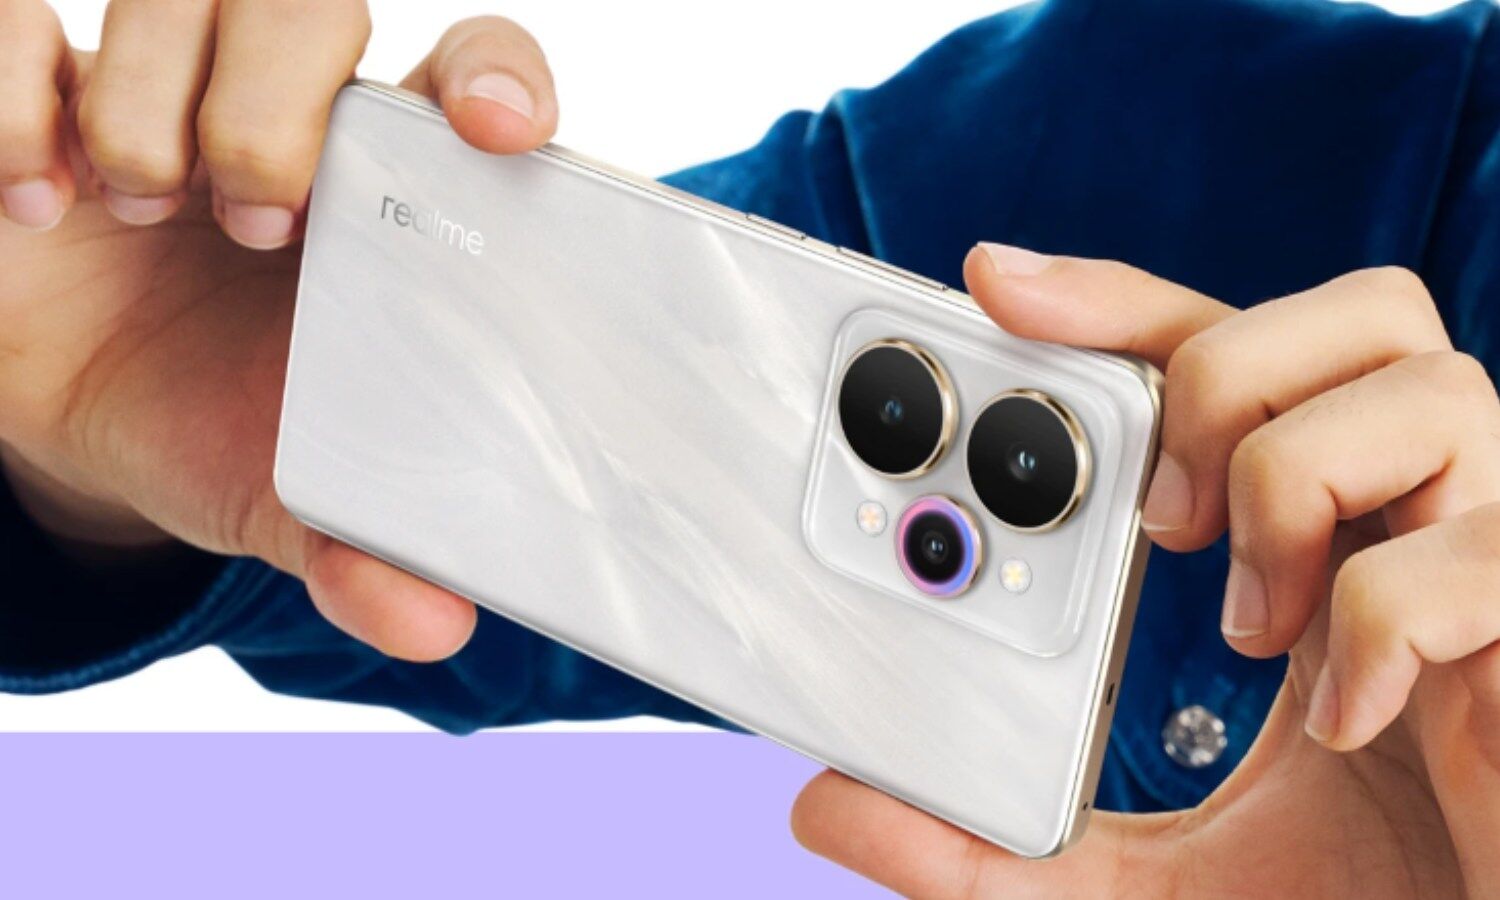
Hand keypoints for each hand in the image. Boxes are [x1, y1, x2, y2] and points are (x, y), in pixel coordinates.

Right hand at [0, 2, 558, 659]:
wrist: (71, 425)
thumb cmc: (211, 425)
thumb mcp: (283, 493)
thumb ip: (359, 546)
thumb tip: (436, 626)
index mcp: (382, 193)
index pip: (468, 75)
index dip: (496, 78)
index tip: (494, 130)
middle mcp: (284, 114)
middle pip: (311, 6)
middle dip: (274, 105)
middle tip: (254, 222)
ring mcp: (158, 84)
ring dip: (151, 106)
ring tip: (138, 214)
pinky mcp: (36, 88)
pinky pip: (17, 21)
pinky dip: (16, 101)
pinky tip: (37, 203)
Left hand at [791, 247, 1499, 896]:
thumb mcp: (1132, 878)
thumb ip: (990, 847)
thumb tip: (827, 808)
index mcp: (1322, 535)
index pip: (1231, 352)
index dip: (1122, 301)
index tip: (991, 285)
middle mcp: (1421, 513)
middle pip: (1358, 311)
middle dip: (1222, 373)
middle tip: (1158, 513)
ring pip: (1433, 383)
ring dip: (1295, 487)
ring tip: (1252, 625)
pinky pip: (1478, 551)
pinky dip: (1383, 622)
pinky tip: (1351, 719)